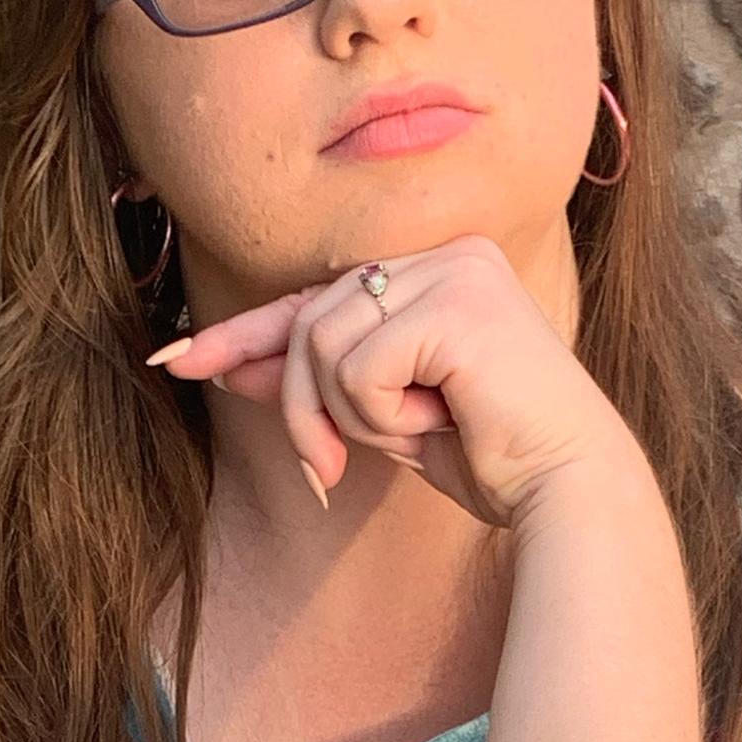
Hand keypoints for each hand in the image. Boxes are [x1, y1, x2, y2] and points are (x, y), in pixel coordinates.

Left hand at [151, 234, 635, 529]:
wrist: (567, 488)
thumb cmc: (489, 456)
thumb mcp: (379, 416)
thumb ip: (312, 382)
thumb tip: (226, 365)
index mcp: (438, 269)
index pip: (317, 298)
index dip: (243, 335)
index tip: (175, 360)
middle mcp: (447, 254)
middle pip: (307, 321)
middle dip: (295, 406)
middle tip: (323, 470)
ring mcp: (454, 270)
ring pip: (321, 344)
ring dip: (347, 416)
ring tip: (416, 433)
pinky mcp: (456, 303)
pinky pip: (356, 366)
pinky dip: (380, 415)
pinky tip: (440, 422)